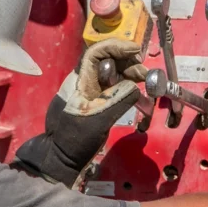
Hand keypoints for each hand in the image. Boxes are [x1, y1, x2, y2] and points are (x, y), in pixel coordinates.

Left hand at [13, 39, 146, 187]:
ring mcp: (91, 93)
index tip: (135, 51)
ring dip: (131, 75)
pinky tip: (141, 96)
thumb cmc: (74, 140)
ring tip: (147, 82)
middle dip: (129, 63)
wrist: (60, 159)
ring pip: (113, 76)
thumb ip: (118, 100)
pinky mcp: (96, 104)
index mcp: (80, 81)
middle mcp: (85, 82)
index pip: (96, 53)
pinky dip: (128, 90)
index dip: (116, 47)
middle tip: (146, 73)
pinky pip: (114, 90)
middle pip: (108, 62)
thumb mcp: (99, 120)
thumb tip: (136, 87)